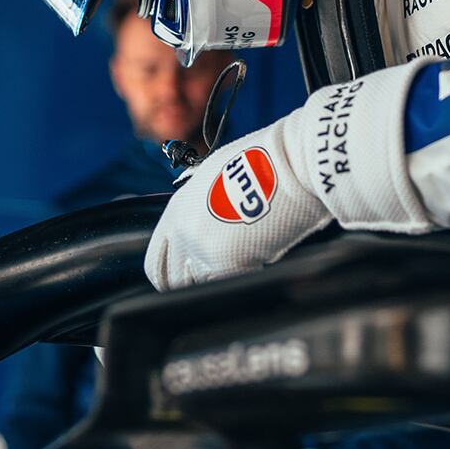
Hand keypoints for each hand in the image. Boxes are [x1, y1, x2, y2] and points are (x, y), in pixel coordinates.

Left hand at [144, 120, 329, 290]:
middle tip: (216, 275)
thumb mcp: (216, 177)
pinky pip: (229, 284)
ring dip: (219, 279)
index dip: (170, 273)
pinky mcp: (232, 263)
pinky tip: (260, 258)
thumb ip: (199, 206)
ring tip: (243, 260)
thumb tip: (202, 224)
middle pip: (174, 281)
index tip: (185, 277)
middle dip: (193, 282)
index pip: (156, 263)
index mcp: (177, 211)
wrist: (293, 163)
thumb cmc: (264, 162)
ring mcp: (205, 251)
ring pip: (202, 285)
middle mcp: (184, 234)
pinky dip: (243, 278)